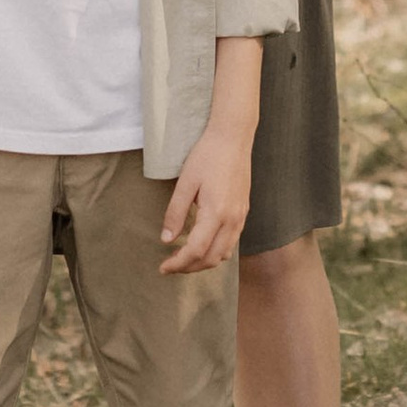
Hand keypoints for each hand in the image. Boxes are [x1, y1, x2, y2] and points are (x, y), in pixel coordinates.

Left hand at [160, 118, 253, 272]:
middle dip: (189, 268)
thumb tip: (166, 240)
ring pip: (224, 254)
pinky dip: (216, 251)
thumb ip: (175, 213)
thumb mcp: (185, 183)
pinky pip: (231, 242)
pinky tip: (203, 245)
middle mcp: (232, 219)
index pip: (196, 250)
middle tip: (170, 266)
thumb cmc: (207, 155)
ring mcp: (240, 217)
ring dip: (203, 262)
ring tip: (184, 259)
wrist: (234, 138)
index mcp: (216, 213)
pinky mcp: (243, 212)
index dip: (178, 264)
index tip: (163, 268)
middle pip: (211, 259)